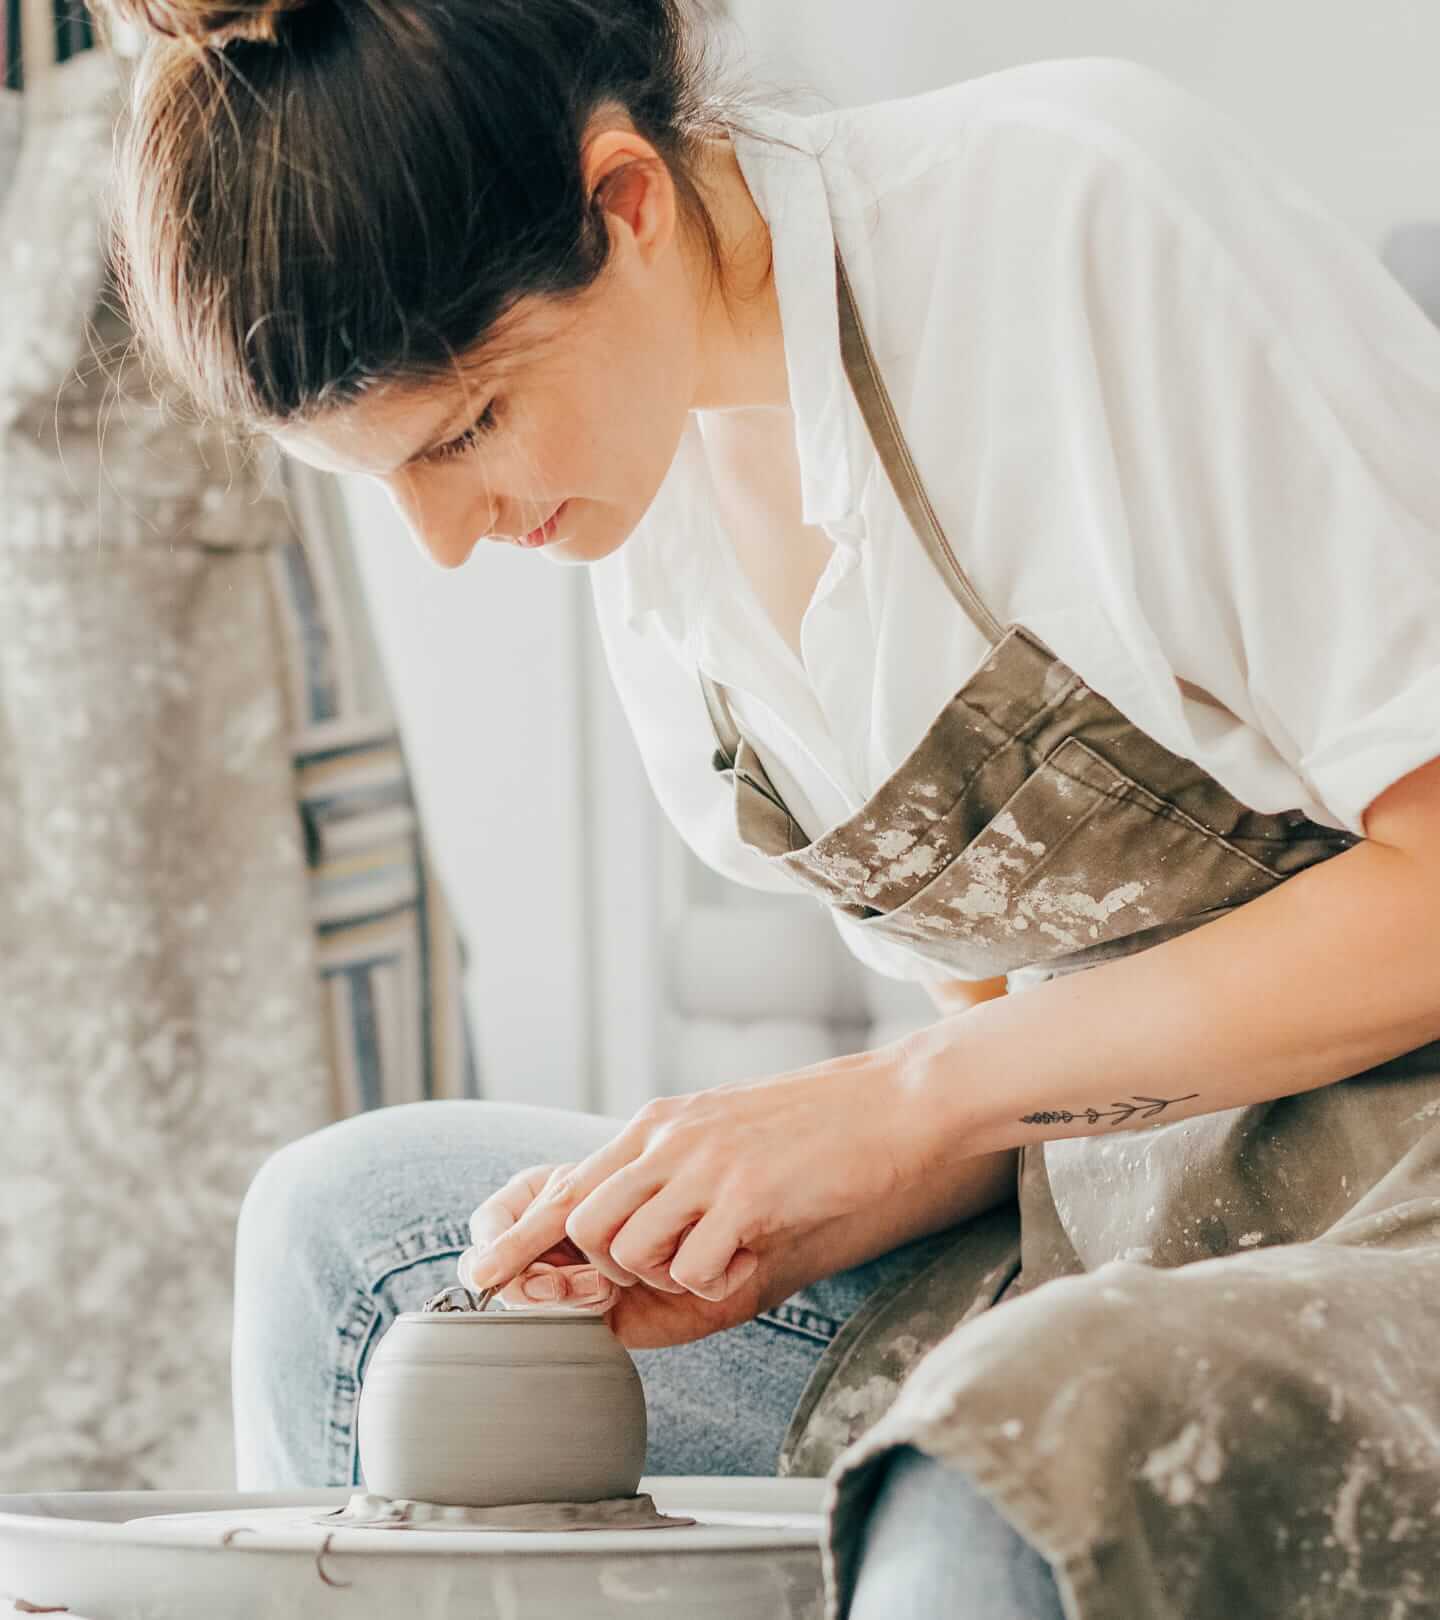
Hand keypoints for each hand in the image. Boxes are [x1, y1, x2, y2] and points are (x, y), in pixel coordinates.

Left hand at [461, 1160, 922, 1348]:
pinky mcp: (747, 1194)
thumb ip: (670, 1186)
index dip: (518, 1237)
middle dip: (609, 1268)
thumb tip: (621, 1257)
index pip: (566, 1185)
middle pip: (584, 1226)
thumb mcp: (725, 1142)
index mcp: (659, 1124)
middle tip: (670, 1266)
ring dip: (669, 1275)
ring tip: (723, 1251)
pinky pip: (694, 1269)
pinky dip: (718, 1281)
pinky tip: (754, 1250)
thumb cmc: (817, 1130)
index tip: (481, 1273)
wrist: (898, 1103)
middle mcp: (670, 1137)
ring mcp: (706, 1164)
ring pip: (630, 1252)